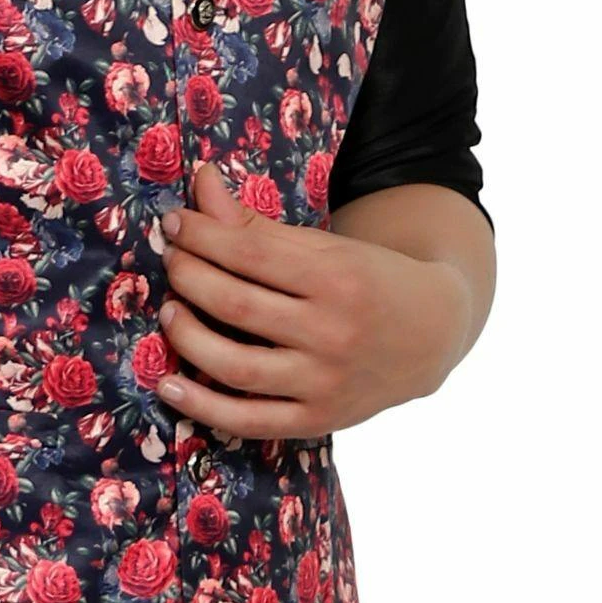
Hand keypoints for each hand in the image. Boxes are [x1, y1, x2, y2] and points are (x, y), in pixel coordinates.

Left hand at [151, 150, 471, 438]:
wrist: (432, 334)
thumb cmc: (369, 279)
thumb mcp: (325, 246)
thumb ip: (258, 224)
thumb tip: (199, 182)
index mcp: (337, 278)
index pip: (249, 253)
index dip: (201, 235)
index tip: (174, 223)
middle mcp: (332, 333)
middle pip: (236, 306)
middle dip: (188, 277)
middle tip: (170, 260)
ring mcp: (325, 382)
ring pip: (235, 366)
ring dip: (186, 336)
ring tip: (169, 311)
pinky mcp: (319, 419)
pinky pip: (249, 421)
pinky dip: (203, 407)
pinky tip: (169, 384)